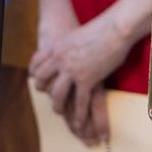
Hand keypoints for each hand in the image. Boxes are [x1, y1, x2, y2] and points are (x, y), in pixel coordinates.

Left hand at [29, 15, 131, 133]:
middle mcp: (60, 59)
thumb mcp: (77, 35)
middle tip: (49, 96)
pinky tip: (79, 123)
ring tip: (61, 112)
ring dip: (57, 106)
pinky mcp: (87, 79)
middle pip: (41, 80)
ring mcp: (72, 70)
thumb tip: (70, 50)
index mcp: (57, 47)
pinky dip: (79, 115)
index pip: (36, 63)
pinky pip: (79, 102)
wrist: (116, 27)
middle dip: (44, 91)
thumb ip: (69, 45)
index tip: (40, 81)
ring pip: (56, 94)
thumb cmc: (103, 29)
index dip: (35, 74)